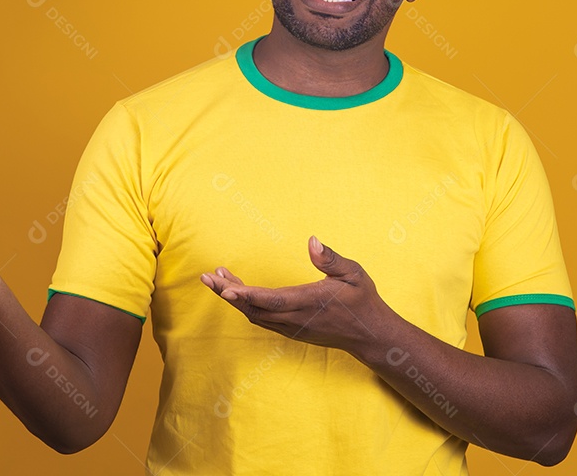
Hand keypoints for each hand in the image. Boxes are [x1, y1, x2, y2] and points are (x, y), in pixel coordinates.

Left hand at [200, 236, 394, 357]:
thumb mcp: (354, 274)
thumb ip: (331, 259)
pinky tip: (236, 291)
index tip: (225, 287)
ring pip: (254, 315)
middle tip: (207, 277)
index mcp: (310, 303)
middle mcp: (296, 319)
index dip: (247, 295)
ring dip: (234, 298)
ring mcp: (291, 328)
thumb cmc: (363, 300)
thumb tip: (312, 241)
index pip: (272, 300)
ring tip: (217, 279)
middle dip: (228, 294)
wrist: (370, 336)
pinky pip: (261, 319)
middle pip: (254, 309)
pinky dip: (245, 305)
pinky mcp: (290, 331)